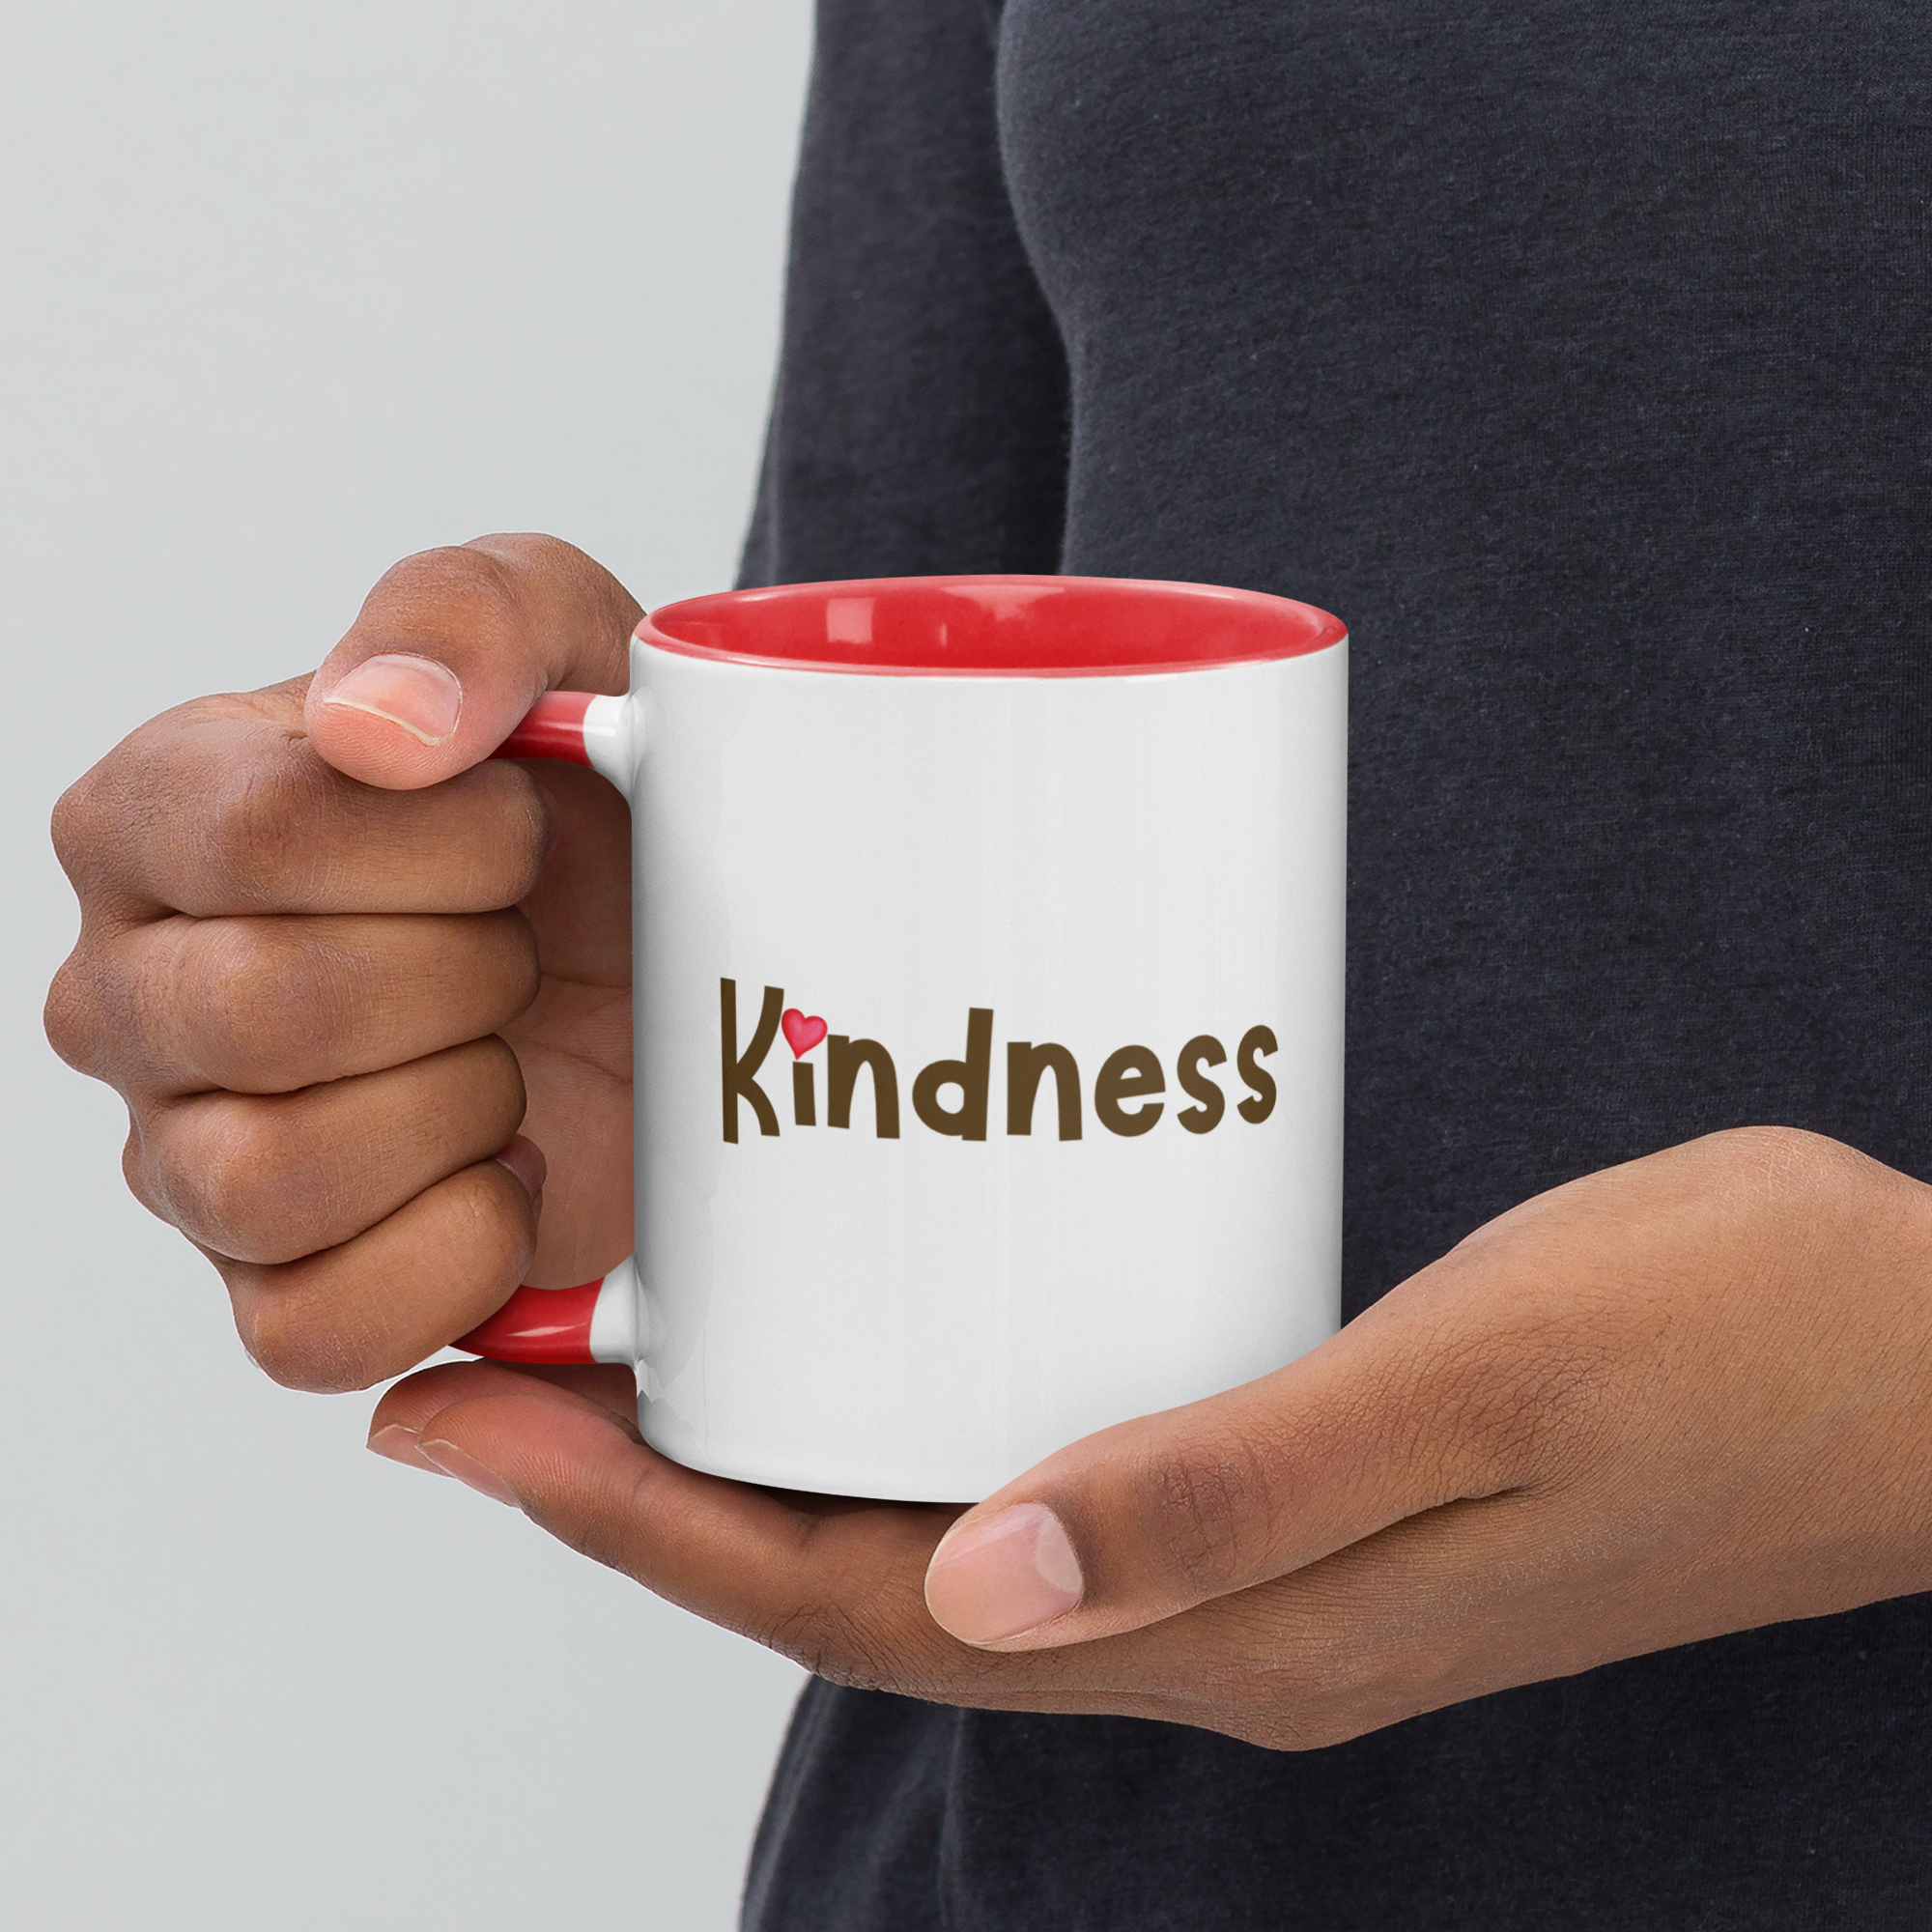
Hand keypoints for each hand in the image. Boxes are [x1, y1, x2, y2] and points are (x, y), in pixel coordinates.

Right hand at [46, 534, 638, 1390]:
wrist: (669, 953)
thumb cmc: (590, 800)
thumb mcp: (565, 640)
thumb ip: (466, 616)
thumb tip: (373, 725)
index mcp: (160, 813)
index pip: (257, 832)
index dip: (449, 845)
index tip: (526, 832)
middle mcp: (133, 992)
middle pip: (268, 1010)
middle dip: (468, 976)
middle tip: (528, 951)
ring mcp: (187, 1157)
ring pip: (270, 1178)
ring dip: (455, 1110)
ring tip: (510, 1054)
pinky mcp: (278, 1291)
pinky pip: (311, 1330)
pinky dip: (451, 1260)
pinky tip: (513, 1171)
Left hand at [368, 1127, 1931, 1747]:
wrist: (1918, 1357)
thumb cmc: (1732, 1341)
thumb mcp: (1487, 1377)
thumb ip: (1241, 1480)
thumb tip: (984, 1578)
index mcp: (1236, 1628)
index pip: (858, 1605)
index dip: (641, 1526)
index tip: (467, 1423)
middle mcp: (1215, 1616)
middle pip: (858, 1579)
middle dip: (650, 1496)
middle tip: (493, 1374)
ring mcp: (1251, 1552)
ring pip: (934, 1526)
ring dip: (768, 1450)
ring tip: (631, 1342)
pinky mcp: (1290, 1463)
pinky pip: (1042, 1457)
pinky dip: (913, 1401)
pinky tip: (875, 1313)